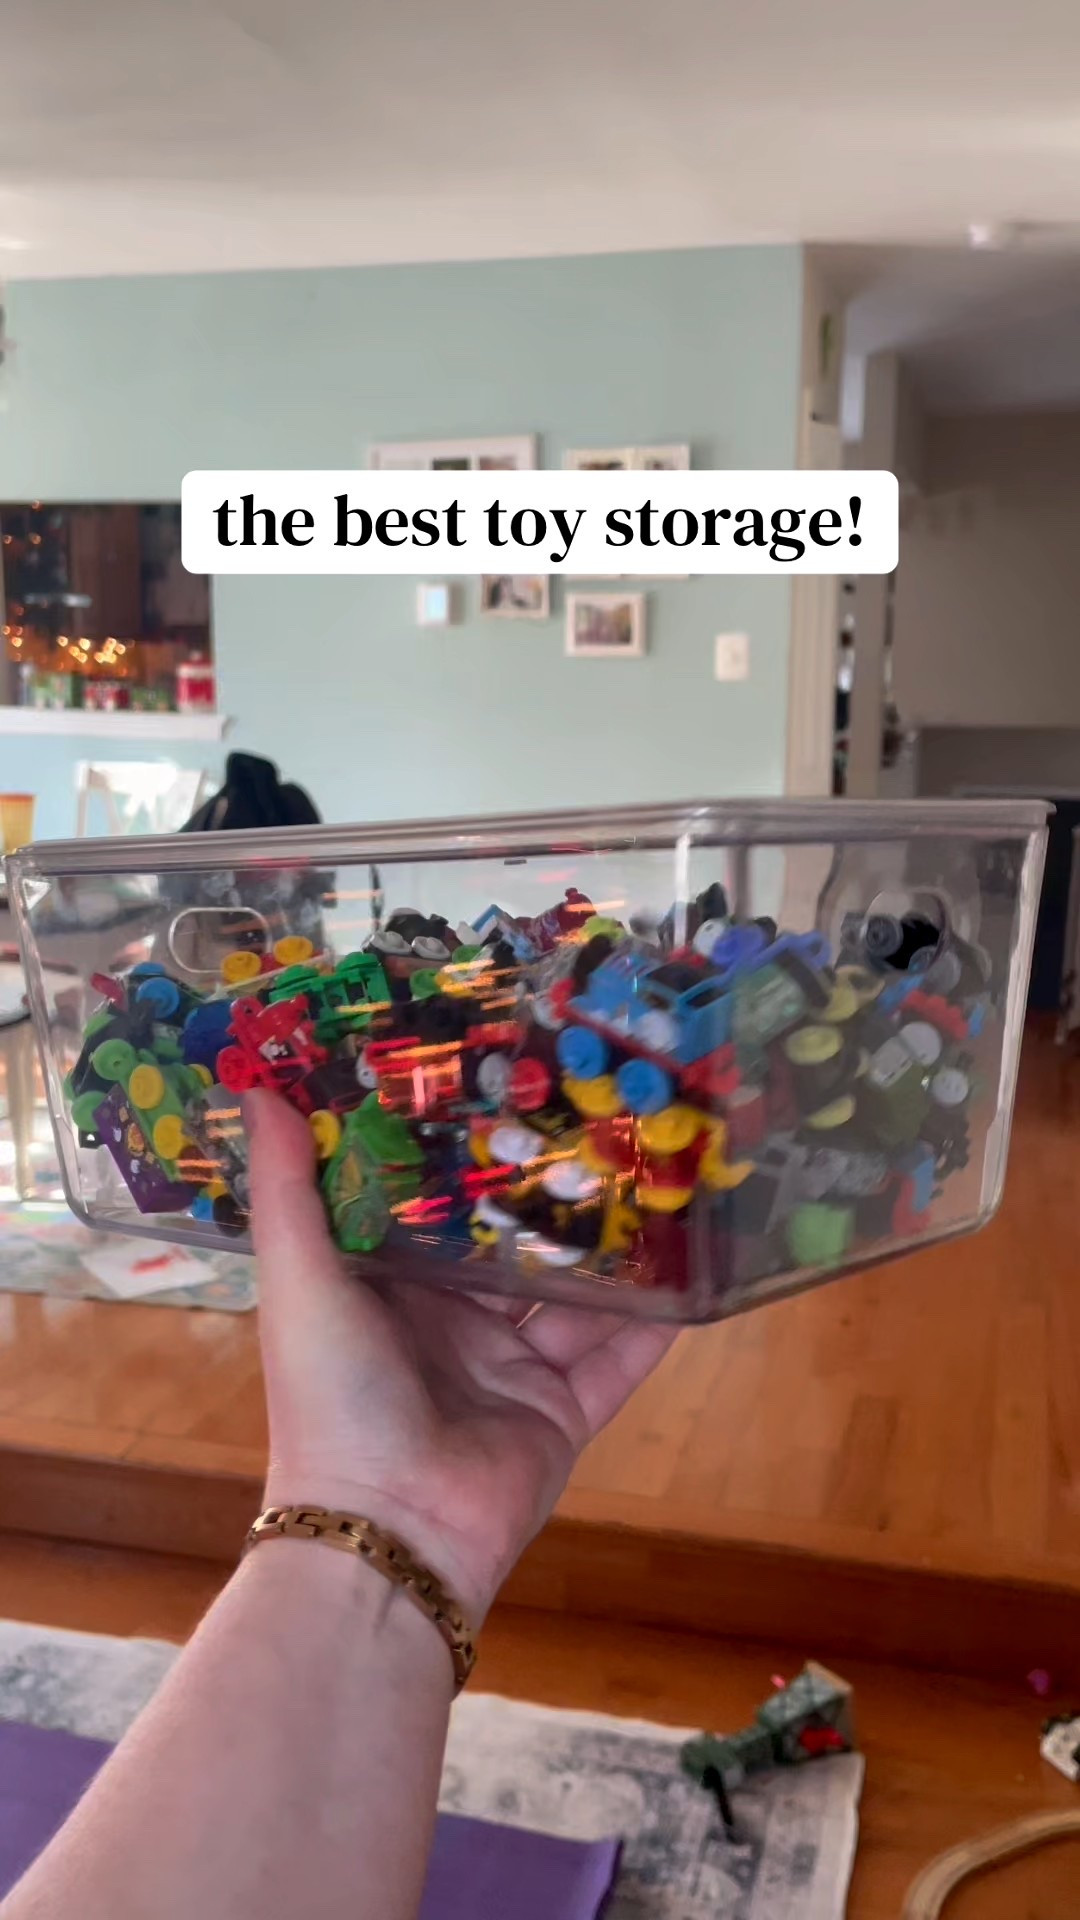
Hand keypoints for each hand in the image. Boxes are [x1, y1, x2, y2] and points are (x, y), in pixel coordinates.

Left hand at [247, 1090, 677, 1621]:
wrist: (390, 1531)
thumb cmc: (333, 1398)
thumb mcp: (301, 1282)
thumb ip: (289, 1191)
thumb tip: (262, 1088)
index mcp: (386, 1291)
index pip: (430, 1208)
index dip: (459, 1152)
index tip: (495, 1079)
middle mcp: (451, 1324)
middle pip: (512, 1246)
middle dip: (550, 1192)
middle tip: (600, 1114)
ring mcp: (511, 1369)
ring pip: (574, 1296)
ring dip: (612, 1248)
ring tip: (658, 1175)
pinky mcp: (562, 1413)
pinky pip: (618, 1360)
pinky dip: (655, 1324)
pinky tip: (695, 1270)